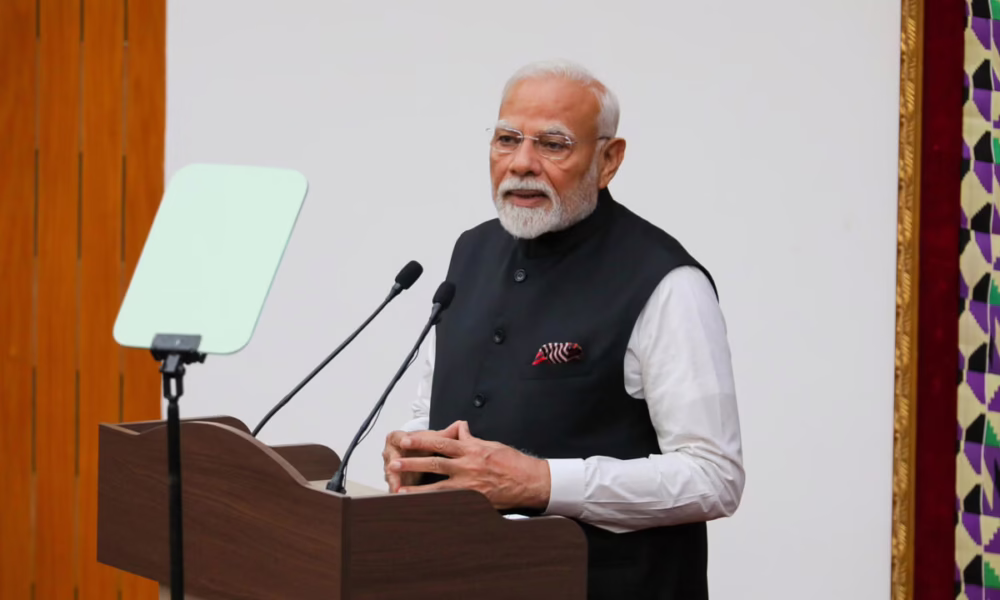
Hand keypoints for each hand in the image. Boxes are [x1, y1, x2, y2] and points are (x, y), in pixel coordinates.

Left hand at [387, 420, 550, 510]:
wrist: (529, 480)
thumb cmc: (512, 462)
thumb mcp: (490, 444)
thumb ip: (471, 439)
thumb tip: (460, 429)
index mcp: (471, 449)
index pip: (441, 442)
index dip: (422, 441)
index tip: (406, 440)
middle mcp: (467, 466)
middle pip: (435, 462)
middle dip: (412, 462)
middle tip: (394, 462)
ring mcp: (469, 484)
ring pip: (438, 486)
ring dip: (417, 488)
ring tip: (399, 489)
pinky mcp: (473, 499)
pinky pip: (450, 501)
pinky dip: (436, 504)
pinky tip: (423, 507)